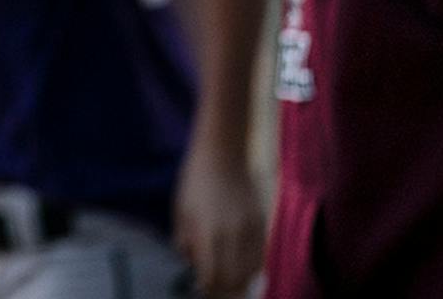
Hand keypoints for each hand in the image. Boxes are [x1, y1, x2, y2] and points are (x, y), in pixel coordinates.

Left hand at [174, 149, 263, 295]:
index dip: (206, 286)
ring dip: (238, 280)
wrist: (222, 157)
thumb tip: (191, 264)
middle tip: (212, 286)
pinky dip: (251, 268)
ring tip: (227, 279)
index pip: (211, 275)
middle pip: (232, 278)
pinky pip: (260, 257)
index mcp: (208, 234)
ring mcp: (250, 231)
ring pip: (250, 272)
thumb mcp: (180, 212)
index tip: (199, 288)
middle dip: (221, 287)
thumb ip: (185, 241)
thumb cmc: (194, 183)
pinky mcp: (262, 225)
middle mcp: (232, 236)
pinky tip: (241, 266)